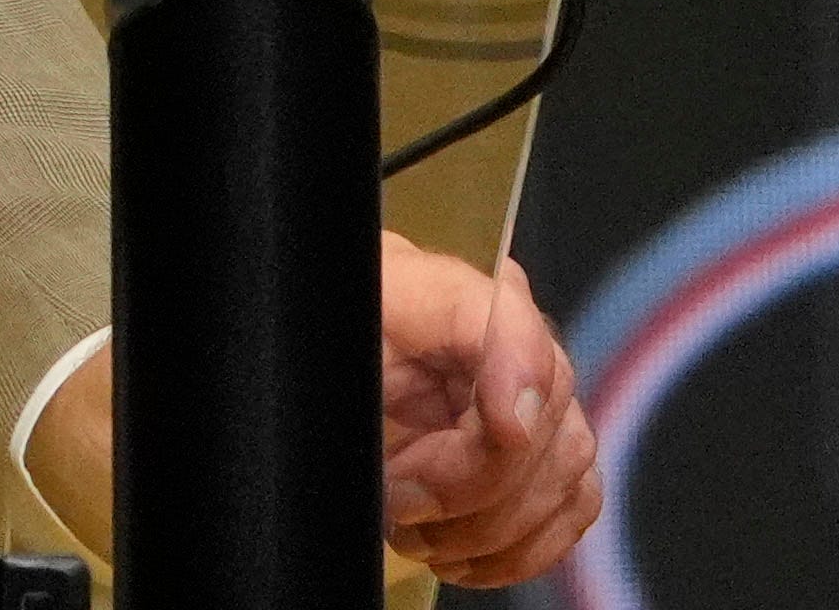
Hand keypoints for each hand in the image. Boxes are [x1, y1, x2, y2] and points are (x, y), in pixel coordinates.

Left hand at [14, 232, 595, 586]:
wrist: (270, 371)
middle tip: (399, 504)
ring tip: (417, 531)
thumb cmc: (268, 356)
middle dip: (471, 481)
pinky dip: (522, 543)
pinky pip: (571, 500)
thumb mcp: (268, 352)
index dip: (516, 366)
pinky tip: (460, 552)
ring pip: (563, 462)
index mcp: (412, 285)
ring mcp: (514, 387)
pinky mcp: (534, 446)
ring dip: (494, 521)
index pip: (496, 306)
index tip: (505, 425)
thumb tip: (367, 446)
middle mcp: (478, 327)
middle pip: (542, 408)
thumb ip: (308, 377)